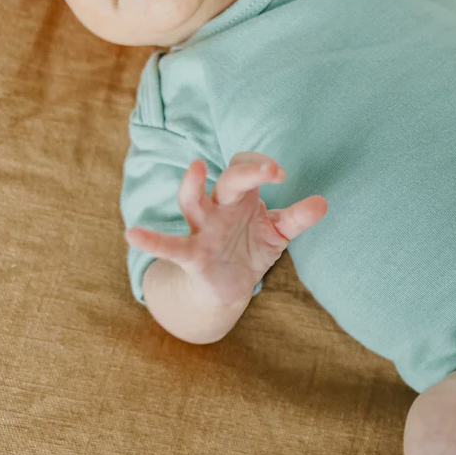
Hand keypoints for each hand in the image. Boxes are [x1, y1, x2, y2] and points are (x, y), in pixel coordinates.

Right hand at [124, 151, 326, 307]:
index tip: (281, 175)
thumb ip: (298, 218)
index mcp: (241, 198)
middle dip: (247, 172)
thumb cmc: (251, 248)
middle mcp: (219, 207)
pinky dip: (152, 241)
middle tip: (269, 171)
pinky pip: (169, 247)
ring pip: (193, 202)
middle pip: (229, 181)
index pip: (248, 168)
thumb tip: (322, 202)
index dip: (263, 167)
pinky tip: (133, 234)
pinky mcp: (191, 255)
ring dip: (193, 186)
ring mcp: (202, 229)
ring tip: (197, 167)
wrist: (229, 286)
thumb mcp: (278, 233)